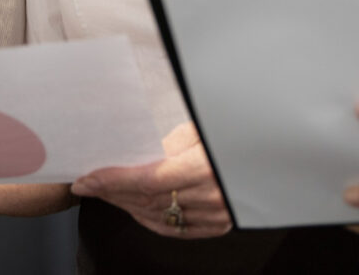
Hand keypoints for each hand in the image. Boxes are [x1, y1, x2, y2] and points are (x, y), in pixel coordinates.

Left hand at [71, 122, 230, 237]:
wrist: (271, 151)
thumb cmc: (233, 132)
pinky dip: (149, 221)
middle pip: (147, 200)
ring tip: (105, 194)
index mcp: (205, 167)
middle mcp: (211, 195)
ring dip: (126, 207)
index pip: (147, 180)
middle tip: (89, 184)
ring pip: (157, 217)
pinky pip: (175, 230)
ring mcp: (216, 215)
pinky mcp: (219, 225)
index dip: (112, 181)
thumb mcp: (201, 128)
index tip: (87, 179)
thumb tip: (136, 158)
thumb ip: (168, 146)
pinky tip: (133, 209)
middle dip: (112, 193)